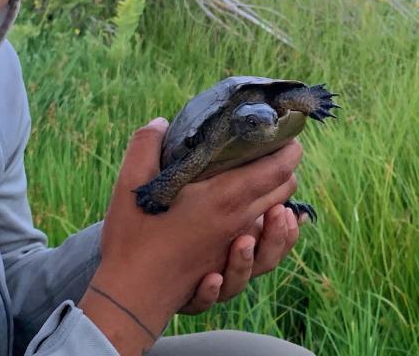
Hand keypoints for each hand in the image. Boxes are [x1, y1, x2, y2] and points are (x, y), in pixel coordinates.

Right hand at [79, 119, 301, 351]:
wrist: (130, 297)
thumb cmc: (133, 239)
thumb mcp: (131, 185)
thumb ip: (145, 146)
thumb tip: (161, 122)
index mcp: (224, 198)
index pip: (277, 169)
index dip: (288, 148)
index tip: (285, 132)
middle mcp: (239, 223)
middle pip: (282, 190)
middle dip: (285, 167)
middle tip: (272, 149)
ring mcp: (237, 248)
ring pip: (280, 224)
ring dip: (282, 202)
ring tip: (272, 188)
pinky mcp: (229, 266)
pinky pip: (267, 253)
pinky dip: (275, 238)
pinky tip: (266, 226)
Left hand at [177, 202, 305, 313]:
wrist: (154, 259)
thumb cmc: (191, 226)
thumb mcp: (222, 209)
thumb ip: (249, 201)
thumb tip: (285, 194)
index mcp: (249, 247)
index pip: (278, 244)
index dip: (287, 231)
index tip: (287, 210)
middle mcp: (236, 269)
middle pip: (266, 262)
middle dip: (273, 239)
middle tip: (276, 212)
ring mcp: (215, 286)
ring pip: (237, 283)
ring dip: (243, 263)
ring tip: (242, 241)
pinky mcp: (189, 298)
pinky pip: (203, 301)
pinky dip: (209, 292)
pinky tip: (211, 278)